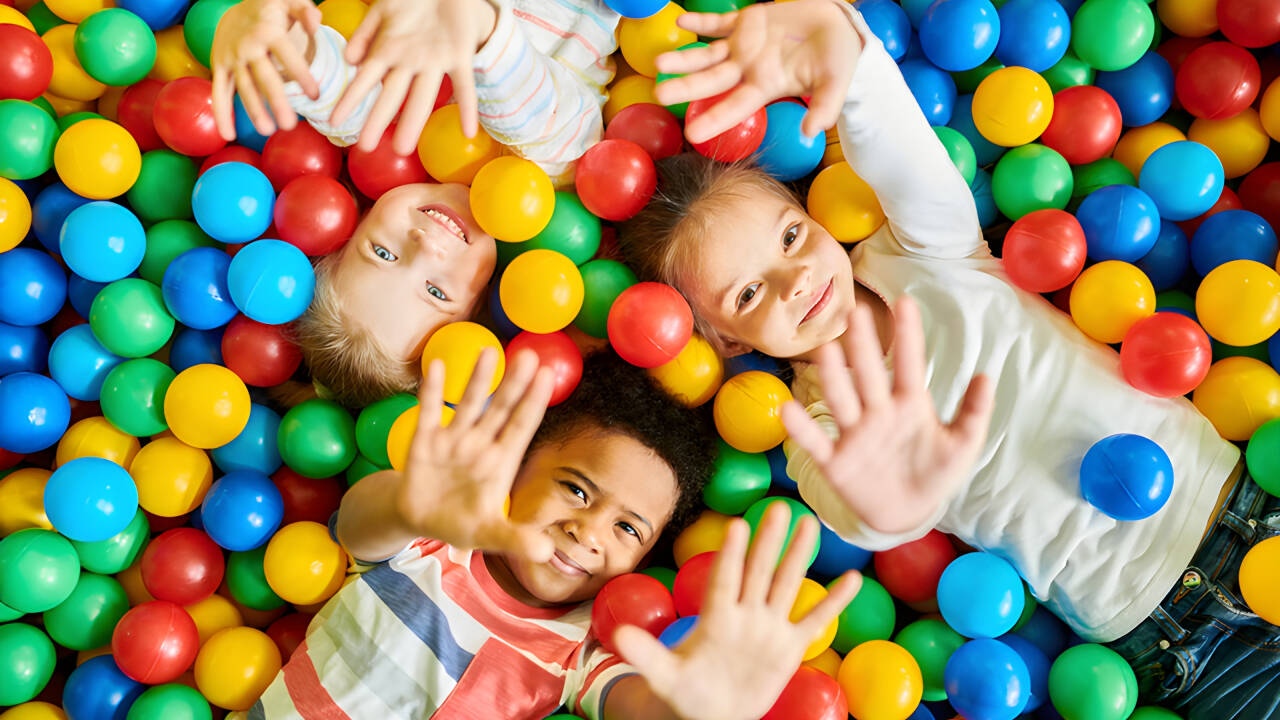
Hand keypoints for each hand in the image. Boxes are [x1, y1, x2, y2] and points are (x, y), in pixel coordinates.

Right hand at [210, 0, 319, 138]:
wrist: (238, 6)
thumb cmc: (273, 8)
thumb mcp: (291, 1)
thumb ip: (305, 11)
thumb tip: (317, 23)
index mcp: (269, 32)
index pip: (287, 55)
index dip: (301, 75)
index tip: (315, 95)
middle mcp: (248, 46)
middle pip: (263, 77)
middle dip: (276, 102)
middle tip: (290, 124)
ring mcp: (231, 58)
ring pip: (243, 87)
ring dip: (254, 110)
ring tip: (267, 130)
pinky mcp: (219, 66)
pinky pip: (219, 92)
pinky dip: (222, 113)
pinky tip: (228, 135)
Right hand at [331, 0, 497, 153]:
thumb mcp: (382, 10)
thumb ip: (365, 33)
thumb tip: (350, 60)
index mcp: (390, 50)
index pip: (365, 79)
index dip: (351, 100)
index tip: (335, 121)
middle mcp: (411, 61)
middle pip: (392, 95)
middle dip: (378, 121)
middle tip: (366, 148)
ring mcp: (435, 61)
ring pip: (421, 96)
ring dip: (412, 122)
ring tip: (402, 150)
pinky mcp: (460, 55)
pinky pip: (465, 85)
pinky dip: (467, 108)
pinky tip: (468, 132)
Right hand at [398, 347, 554, 561]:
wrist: (420, 520)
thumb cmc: (463, 523)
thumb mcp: (490, 535)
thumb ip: (515, 540)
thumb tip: (543, 553)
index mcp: (500, 463)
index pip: (521, 427)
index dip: (534, 403)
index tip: (549, 376)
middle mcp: (480, 445)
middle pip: (500, 409)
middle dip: (514, 383)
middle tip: (531, 354)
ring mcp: (453, 440)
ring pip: (468, 404)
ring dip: (478, 380)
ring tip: (490, 351)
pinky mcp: (424, 442)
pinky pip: (428, 412)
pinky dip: (432, 392)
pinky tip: (436, 365)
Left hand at [613, 503, 860, 719]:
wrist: (712, 714)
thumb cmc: (685, 692)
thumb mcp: (663, 675)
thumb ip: (646, 654)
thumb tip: (617, 635)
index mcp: (716, 617)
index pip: (725, 579)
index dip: (731, 554)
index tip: (738, 525)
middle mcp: (745, 614)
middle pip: (759, 571)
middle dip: (770, 541)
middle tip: (780, 506)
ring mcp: (768, 627)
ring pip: (787, 584)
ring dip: (799, 556)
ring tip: (811, 524)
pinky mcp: (788, 647)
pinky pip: (814, 621)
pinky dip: (834, 602)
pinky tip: (852, 579)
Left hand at [652, 0, 861, 142]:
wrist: (840, 27)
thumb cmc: (838, 59)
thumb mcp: (835, 84)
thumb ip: (824, 107)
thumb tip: (811, 133)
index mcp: (766, 86)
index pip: (735, 106)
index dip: (714, 119)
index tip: (691, 133)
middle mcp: (749, 69)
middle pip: (711, 81)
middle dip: (685, 86)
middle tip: (659, 93)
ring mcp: (744, 46)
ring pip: (707, 54)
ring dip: (684, 58)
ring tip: (659, 62)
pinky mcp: (747, 22)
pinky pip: (718, 23)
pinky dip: (700, 22)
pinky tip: (681, 21)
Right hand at [782, 296, 993, 535]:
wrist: (908, 514)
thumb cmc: (935, 472)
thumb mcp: (962, 445)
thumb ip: (974, 413)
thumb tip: (986, 375)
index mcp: (910, 404)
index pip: (909, 363)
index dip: (908, 335)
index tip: (906, 303)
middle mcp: (878, 412)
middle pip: (869, 374)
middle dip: (863, 345)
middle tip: (856, 312)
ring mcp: (855, 434)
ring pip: (842, 400)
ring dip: (834, 377)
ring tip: (827, 350)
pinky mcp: (836, 461)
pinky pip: (816, 442)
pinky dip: (802, 429)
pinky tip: (789, 409)